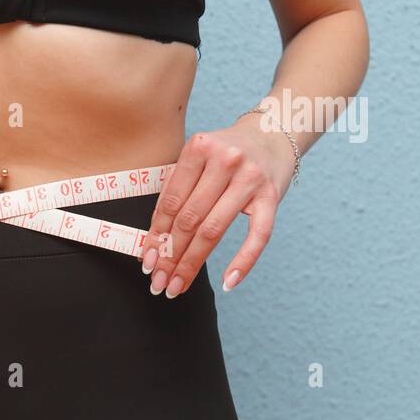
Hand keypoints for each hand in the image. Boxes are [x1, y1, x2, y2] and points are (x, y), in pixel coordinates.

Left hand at [139, 118, 294, 297]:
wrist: (272, 134)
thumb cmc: (225, 153)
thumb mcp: (196, 159)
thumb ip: (174, 191)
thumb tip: (152, 240)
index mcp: (199, 148)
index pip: (171, 202)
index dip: (156, 236)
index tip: (146, 262)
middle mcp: (225, 160)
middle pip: (190, 219)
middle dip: (170, 255)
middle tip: (159, 283)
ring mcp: (250, 179)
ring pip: (214, 230)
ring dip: (192, 263)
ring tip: (178, 285)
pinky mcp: (272, 196)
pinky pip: (258, 236)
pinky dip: (244, 261)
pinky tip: (229, 282)